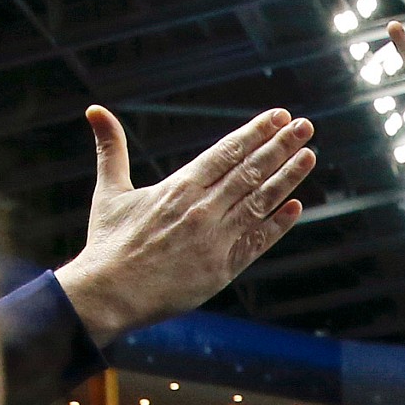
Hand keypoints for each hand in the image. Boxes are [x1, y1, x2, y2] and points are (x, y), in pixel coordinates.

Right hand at [54, 107, 313, 344]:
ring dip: (288, 177)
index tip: (277, 116)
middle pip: (250, 171)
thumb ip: (110, 150)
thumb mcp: (109, 191)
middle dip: (280, 146)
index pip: (226, 152)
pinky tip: (296, 205)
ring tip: (309, 155)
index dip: (255, 133)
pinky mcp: (224, 268)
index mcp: (178, 187)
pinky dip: (279, 223)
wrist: (111, 294)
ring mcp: (216, 238)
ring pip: (260, 201)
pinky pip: (258, 241)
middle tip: (305, 125)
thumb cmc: (109, 244)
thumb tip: (94, 110)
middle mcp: (203, 208)